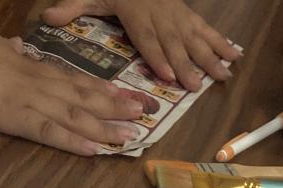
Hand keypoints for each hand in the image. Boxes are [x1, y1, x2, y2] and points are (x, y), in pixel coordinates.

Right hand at [0, 16, 147, 153]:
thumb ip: (7, 51)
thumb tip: (15, 47)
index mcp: (30, 67)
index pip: (73, 79)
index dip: (100, 89)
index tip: (124, 94)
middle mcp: (37, 82)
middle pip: (84, 95)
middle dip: (117, 106)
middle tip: (145, 114)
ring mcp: (29, 99)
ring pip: (76, 114)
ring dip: (106, 126)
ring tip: (132, 135)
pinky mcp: (15, 116)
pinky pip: (51, 131)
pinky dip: (75, 141)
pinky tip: (94, 149)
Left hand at [42, 0, 240, 92]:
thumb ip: (73, 7)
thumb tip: (48, 17)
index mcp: (136, 14)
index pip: (147, 38)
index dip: (157, 55)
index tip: (166, 74)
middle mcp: (160, 16)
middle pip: (174, 43)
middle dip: (186, 64)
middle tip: (197, 86)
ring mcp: (177, 15)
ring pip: (194, 38)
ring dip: (210, 58)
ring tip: (223, 76)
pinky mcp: (188, 14)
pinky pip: (206, 28)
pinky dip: (221, 42)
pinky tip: (234, 56)